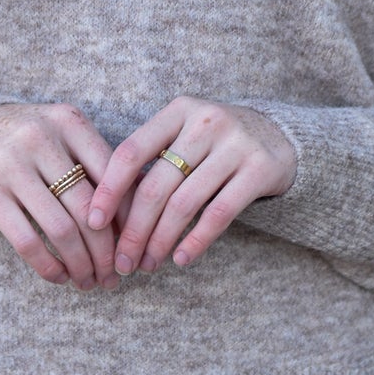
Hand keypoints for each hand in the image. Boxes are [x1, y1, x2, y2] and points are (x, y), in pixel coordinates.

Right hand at [0, 102, 125, 289]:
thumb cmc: (29, 141)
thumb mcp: (62, 135)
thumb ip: (96, 162)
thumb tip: (140, 214)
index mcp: (68, 121)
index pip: (112, 175)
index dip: (129, 216)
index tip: (135, 244)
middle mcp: (41, 138)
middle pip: (89, 207)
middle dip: (107, 251)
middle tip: (115, 276)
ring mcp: (11, 165)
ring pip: (61, 229)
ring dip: (81, 264)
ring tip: (90, 282)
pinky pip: (27, 240)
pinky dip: (49, 266)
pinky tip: (60, 277)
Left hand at [85, 97, 296, 272]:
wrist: (280, 136)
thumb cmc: (216, 143)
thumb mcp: (184, 134)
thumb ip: (153, 161)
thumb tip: (106, 214)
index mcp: (178, 110)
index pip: (131, 152)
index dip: (108, 189)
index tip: (93, 222)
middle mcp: (205, 121)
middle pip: (156, 185)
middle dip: (134, 230)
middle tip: (123, 261)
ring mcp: (235, 144)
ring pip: (185, 203)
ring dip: (161, 241)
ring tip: (148, 264)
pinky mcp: (260, 168)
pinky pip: (219, 214)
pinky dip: (196, 241)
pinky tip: (181, 259)